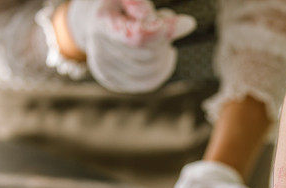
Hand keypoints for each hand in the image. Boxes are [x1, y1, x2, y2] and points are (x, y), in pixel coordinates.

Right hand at [65, 0, 195, 91]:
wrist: (97, 23)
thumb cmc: (121, 6)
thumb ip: (146, 7)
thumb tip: (188, 25)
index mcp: (102, 24)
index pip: (137, 37)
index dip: (161, 32)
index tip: (186, 23)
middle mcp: (99, 50)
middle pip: (148, 54)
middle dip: (163, 39)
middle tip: (166, 24)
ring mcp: (105, 69)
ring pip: (152, 69)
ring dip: (164, 53)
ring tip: (161, 37)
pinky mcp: (113, 82)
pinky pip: (149, 82)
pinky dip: (163, 69)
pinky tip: (166, 54)